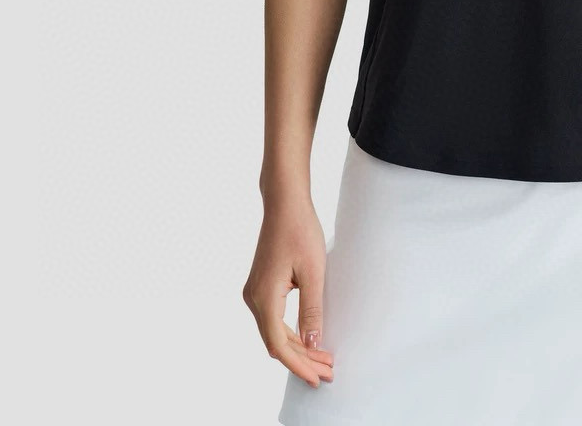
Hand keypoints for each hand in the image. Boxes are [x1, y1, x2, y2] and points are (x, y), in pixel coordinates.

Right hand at [243, 199, 335, 388]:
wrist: (284, 203)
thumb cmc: (300, 230)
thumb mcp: (314, 272)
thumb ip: (312, 310)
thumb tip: (313, 343)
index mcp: (264, 298)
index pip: (279, 345)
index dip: (299, 365)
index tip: (319, 377)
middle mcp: (253, 299)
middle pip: (276, 342)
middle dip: (302, 358)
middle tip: (329, 370)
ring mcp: (254, 293)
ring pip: (274, 332)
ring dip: (297, 347)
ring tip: (324, 358)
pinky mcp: (260, 286)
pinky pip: (273, 319)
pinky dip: (290, 332)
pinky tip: (308, 337)